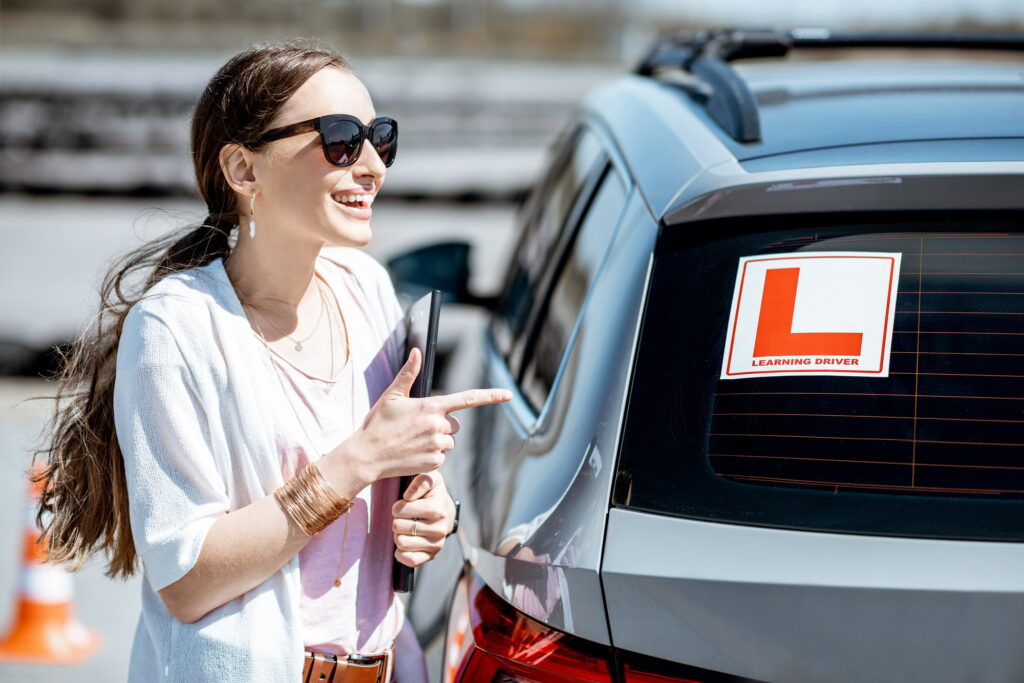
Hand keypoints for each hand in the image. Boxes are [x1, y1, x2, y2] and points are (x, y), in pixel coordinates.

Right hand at [322, 348, 510, 493]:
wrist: (366, 456)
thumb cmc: (377, 424)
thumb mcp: (391, 396)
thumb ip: (408, 374)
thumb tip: (417, 351)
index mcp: (431, 406)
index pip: (468, 399)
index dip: (491, 396)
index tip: (508, 395)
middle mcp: (438, 425)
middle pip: (455, 425)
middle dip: (441, 425)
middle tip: (417, 428)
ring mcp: (437, 445)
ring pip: (449, 441)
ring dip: (436, 441)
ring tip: (412, 441)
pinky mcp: (434, 462)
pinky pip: (441, 457)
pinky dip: (431, 456)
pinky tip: (412, 453)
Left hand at [392, 471, 455, 567]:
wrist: (445, 511)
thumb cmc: (431, 493)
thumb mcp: (430, 478)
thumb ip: (420, 481)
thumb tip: (408, 496)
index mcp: (437, 509)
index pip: (400, 510)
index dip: (397, 506)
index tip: (403, 504)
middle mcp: (439, 529)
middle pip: (397, 527)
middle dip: (397, 520)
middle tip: (405, 517)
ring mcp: (437, 544)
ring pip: (401, 543)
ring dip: (398, 534)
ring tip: (406, 527)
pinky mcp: (432, 556)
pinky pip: (410, 560)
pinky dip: (402, 552)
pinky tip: (406, 541)